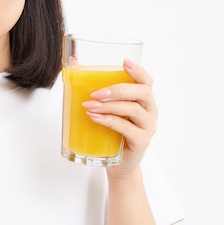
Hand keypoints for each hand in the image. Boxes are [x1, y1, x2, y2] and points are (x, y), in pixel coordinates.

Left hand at [83, 58, 157, 176]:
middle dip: (117, 89)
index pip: (146, 81)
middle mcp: (150, 111)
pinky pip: (128, 129)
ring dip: (110, 106)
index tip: (124, 61)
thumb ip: (94, 86)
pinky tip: (96, 118)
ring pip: (133, 109)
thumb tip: (73, 62)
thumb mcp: (105, 108)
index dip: (138, 70)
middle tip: (95, 93)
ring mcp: (147, 127)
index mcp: (143, 99)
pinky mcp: (141, 142)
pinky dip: (110, 121)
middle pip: (142, 92)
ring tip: (90, 106)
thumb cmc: (112, 131)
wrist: (118, 162)